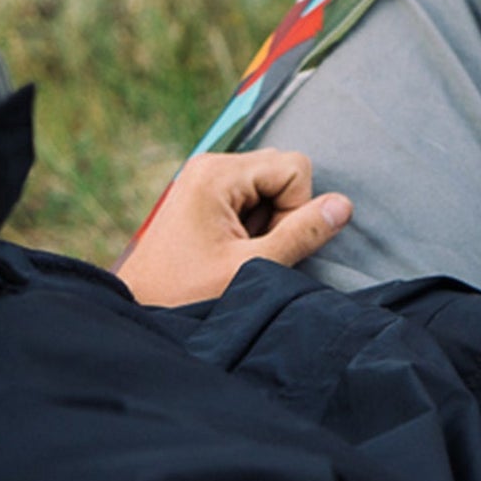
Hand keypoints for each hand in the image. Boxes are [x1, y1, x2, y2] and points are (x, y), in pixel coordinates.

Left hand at [115, 150, 352, 306]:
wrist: (138, 315)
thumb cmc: (184, 295)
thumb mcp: (252, 268)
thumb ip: (302, 233)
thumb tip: (343, 206)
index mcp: (217, 173)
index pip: (295, 168)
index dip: (295, 209)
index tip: (263, 245)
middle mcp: (209, 165)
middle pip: (282, 172)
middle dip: (281, 213)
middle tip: (249, 250)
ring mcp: (204, 179)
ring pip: (270, 186)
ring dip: (266, 222)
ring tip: (236, 253)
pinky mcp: (202, 196)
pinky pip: (251, 197)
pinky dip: (251, 225)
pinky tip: (228, 250)